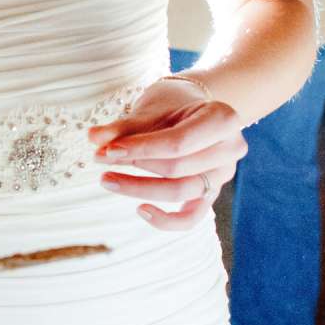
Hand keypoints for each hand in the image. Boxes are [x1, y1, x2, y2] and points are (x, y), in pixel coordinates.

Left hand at [89, 75, 246, 228]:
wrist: (194, 107)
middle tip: (100, 159)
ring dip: (140, 189)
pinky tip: (140, 210)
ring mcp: (223, 174)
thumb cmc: (173, 104)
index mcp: (223, 119)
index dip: (141, 149)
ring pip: (181, 192)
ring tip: (107, 179)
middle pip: (178, 169)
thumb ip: (125, 127)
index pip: (178, 143)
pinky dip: (166, 220)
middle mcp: (231, 149)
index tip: (108, 150)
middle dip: (136, 165)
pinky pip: (192, 217)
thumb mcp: (151, 108)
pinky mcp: (212, 193)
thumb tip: (94, 139)